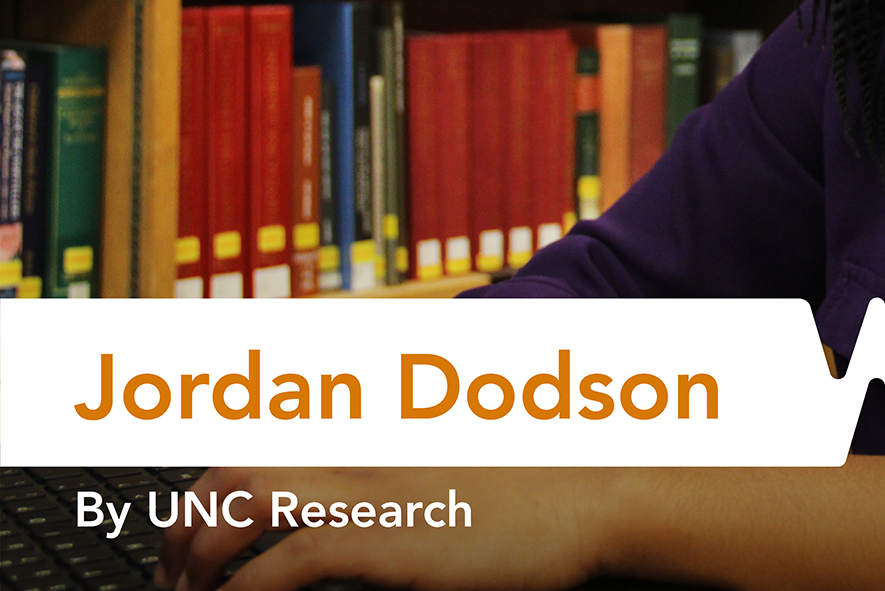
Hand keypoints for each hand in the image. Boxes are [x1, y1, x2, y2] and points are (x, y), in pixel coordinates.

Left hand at [155, 467, 607, 590]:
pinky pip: (277, 566)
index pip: (268, 439)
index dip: (213, 486)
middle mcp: (359, 447)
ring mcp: (368, 488)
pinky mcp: (380, 535)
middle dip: (184, 522)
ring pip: (238, 504)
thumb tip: (372, 494)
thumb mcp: (464, 463)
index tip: (194, 530)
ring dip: (196, 555)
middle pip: (236, 465)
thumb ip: (408, 464)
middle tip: (173, 573)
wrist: (595, 496)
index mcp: (377, 428)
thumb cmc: (544, 489)